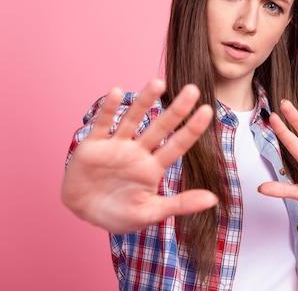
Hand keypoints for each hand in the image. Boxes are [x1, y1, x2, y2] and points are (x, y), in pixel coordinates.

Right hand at [61, 78, 217, 233]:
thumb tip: (213, 200)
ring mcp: (116, 146)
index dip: (192, 129)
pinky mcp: (93, 146)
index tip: (208, 110)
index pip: (178, 144)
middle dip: (176, 109)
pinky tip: (117, 92)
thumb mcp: (151, 213)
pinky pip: (102, 124)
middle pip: (160, 127)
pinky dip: (108, 109)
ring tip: (158, 82)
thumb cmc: (120, 214)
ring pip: (133, 119)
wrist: (83, 214)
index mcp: (153, 167)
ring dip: (145, 101)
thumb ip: (181, 204)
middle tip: (193, 89)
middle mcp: (138, 152)